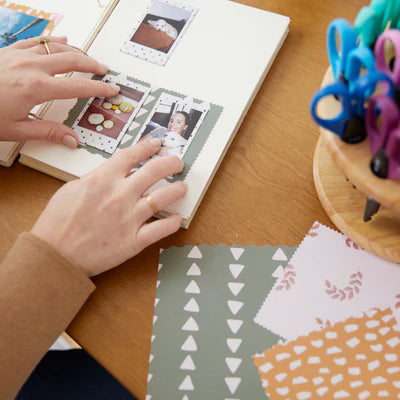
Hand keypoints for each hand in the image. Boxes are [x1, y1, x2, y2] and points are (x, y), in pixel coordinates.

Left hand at [0, 36, 118, 146]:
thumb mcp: (17, 130)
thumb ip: (49, 132)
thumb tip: (72, 139)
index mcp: (37, 88)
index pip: (78, 86)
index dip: (98, 88)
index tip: (110, 89)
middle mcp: (31, 67)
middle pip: (71, 60)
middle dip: (91, 65)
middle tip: (104, 70)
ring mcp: (19, 55)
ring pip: (56, 47)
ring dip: (75, 51)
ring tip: (87, 58)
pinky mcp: (8, 51)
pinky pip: (36, 40)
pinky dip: (52, 40)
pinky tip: (61, 40)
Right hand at [31, 139, 186, 276]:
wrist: (54, 254)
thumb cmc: (57, 222)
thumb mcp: (71, 189)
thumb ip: (96, 178)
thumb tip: (112, 173)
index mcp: (103, 179)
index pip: (132, 155)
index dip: (147, 146)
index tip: (157, 143)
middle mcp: (120, 195)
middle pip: (155, 171)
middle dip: (171, 163)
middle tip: (177, 163)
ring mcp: (129, 218)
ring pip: (164, 197)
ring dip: (177, 190)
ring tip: (182, 187)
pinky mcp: (134, 240)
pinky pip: (161, 229)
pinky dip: (173, 222)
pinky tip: (177, 217)